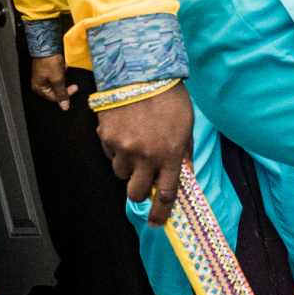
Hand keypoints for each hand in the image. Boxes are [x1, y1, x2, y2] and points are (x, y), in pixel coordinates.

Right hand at [31, 55, 77, 109]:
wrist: (47, 45)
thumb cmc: (48, 61)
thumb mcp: (57, 79)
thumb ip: (61, 94)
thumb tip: (64, 106)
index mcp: (39, 88)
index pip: (55, 98)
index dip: (66, 93)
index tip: (74, 88)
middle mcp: (40, 84)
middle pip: (58, 89)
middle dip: (63, 80)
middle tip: (63, 73)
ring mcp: (44, 76)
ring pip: (59, 81)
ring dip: (63, 74)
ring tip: (61, 67)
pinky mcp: (48, 70)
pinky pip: (58, 74)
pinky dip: (61, 69)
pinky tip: (60, 64)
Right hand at [96, 82, 194, 225]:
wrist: (141, 72)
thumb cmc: (169, 97)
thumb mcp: (186, 126)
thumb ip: (184, 153)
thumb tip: (185, 175)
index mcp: (170, 154)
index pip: (167, 194)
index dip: (161, 213)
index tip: (157, 222)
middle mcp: (146, 156)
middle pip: (137, 193)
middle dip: (140, 192)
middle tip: (144, 181)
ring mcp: (123, 148)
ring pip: (121, 173)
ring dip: (128, 166)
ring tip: (136, 143)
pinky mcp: (106, 138)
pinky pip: (110, 154)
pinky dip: (117, 149)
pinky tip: (126, 130)